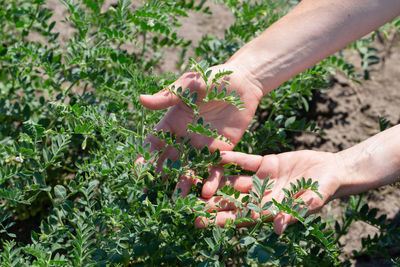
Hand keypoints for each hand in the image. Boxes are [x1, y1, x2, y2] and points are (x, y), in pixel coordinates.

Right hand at [137, 63, 263, 197]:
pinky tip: (205, 192)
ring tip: (177, 201)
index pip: (154, 141)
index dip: (145, 155)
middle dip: (159, 176)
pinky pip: (213, 168)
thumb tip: (141, 100)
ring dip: (182, 183)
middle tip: (151, 194)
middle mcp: (185, 137)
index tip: (137, 170)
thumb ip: (168, 96)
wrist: (243, 83)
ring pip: (189, 168)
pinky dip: (209, 180)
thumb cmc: (214, 79)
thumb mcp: (190, 86)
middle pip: (168, 160)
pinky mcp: (221, 150)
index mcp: (173, 122)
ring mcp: (202, 146)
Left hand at [195, 150, 346, 233]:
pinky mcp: (266, 164)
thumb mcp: (311, 201)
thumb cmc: (325, 190)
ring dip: (217, 181)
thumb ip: (295, 213)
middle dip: (211, 203)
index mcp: (269, 210)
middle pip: (232, 202)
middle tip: (188, 203)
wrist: (333, 170)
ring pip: (234, 182)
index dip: (220, 220)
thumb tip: (278, 228)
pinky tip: (217, 155)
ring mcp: (262, 180)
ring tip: (195, 179)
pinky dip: (233, 159)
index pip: (240, 217)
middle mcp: (261, 196)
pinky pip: (246, 162)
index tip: (200, 221)